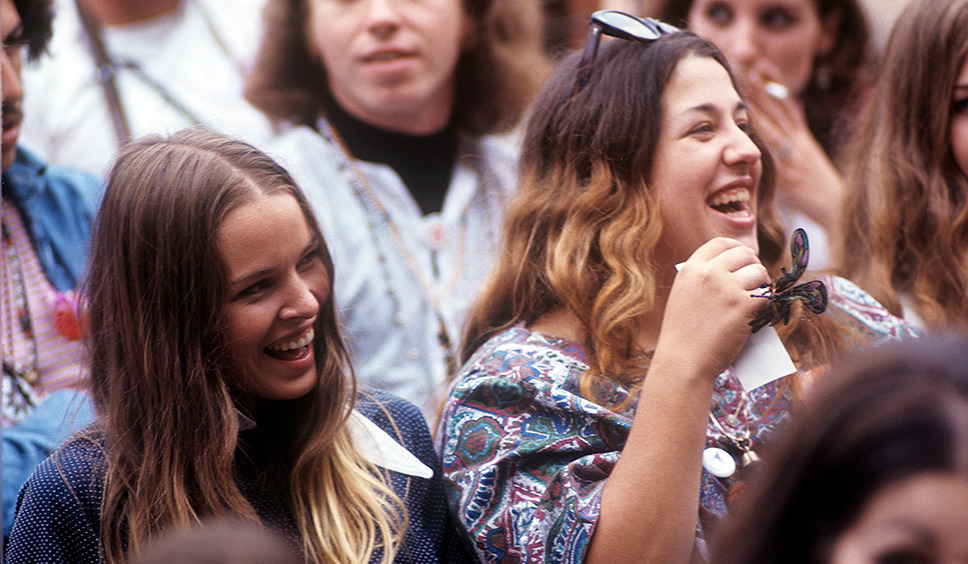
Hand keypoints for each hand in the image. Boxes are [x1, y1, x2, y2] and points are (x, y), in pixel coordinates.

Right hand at [655, 238, 769, 380]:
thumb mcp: (683, 295)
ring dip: (762, 283)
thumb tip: (730, 268)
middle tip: (755, 280)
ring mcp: (727, 288)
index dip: (736, 248)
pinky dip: (767, 302)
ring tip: (758, 296)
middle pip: (744, 253)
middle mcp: (709, 273)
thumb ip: (702, 278)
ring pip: (758, 272)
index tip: (743, 258)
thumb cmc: (683, 334)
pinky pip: (766, 294)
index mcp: (691, 269)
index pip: (720, 243)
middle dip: (753, 264)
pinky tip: (761, 310)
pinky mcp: (743, 306)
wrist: (683, 361)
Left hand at [738, 64, 844, 234]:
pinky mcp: (789, 175)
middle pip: (778, 109)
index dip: (773, 84)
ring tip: (748, 83)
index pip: (786, 105)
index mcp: (802, 139)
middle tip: (748, 64)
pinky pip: (774, 154)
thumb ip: (798, 134)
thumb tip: (791, 110)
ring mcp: (793, 157)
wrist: (839, 211)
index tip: (760, 64)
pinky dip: (763, 139)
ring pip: (774, 124)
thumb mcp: (810, 156)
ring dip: (760, 103)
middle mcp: (798, 143)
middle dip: (762, 86)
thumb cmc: (821, 189)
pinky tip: (750, 126)